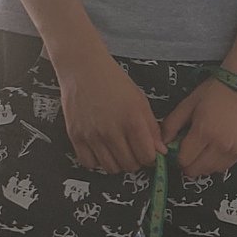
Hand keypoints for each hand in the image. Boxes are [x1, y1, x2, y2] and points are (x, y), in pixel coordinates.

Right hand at [55, 53, 166, 173]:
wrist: (83, 69)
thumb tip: (160, 151)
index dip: (151, 157)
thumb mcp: (140, 100)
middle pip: (129, 165)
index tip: (149, 153)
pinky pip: (89, 163)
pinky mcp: (76, 136)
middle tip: (133, 151)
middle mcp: (111, 130)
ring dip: (118, 163)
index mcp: (131, 120)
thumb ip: (151, 127)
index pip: (147, 156)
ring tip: (118, 151)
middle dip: (136, 161)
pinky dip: (97, 162)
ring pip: (111, 168)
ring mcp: (92, 135)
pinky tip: (101, 150)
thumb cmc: (113, 81)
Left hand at [163, 78, 236, 177]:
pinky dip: (215, 163)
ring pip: (209, 171)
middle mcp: (220, 144)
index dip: (177, 156)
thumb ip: (171, 125)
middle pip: (196, 170)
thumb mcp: (187, 105)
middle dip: (188, 163)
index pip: (184, 160)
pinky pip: (223, 167)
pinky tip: (213, 148)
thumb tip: (162, 143)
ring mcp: (233, 150)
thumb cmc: (215, 92)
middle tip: (188, 149)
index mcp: (204, 132)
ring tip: (202, 147)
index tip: (177, 148)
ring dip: (201, 164)